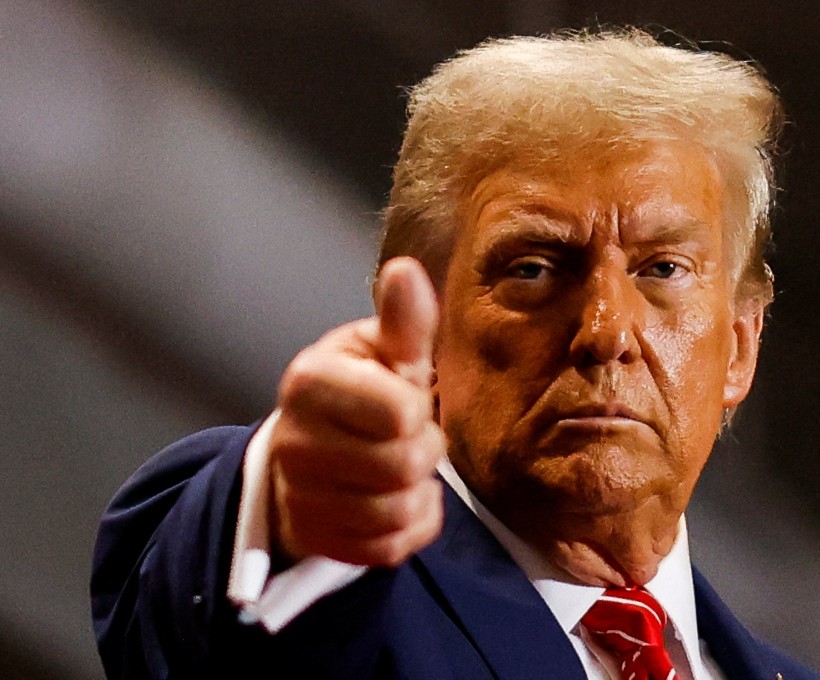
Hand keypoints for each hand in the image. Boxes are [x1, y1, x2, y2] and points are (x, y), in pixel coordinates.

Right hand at [268, 257, 444, 566]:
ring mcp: (298, 495)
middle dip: (425, 452)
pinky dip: (411, 526)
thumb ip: (402, 320)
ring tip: (402, 467)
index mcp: (309, 379)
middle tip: (410, 437)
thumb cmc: (362, 390)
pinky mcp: (316, 538)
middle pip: (403, 465)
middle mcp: (293, 439)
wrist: (314, 448)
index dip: (418, 409)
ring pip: (397, 512)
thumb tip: (405, 271)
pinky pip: (390, 548)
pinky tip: (397, 500)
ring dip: (418, 491)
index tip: (406, 401)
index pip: (399, 412)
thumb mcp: (383, 350)